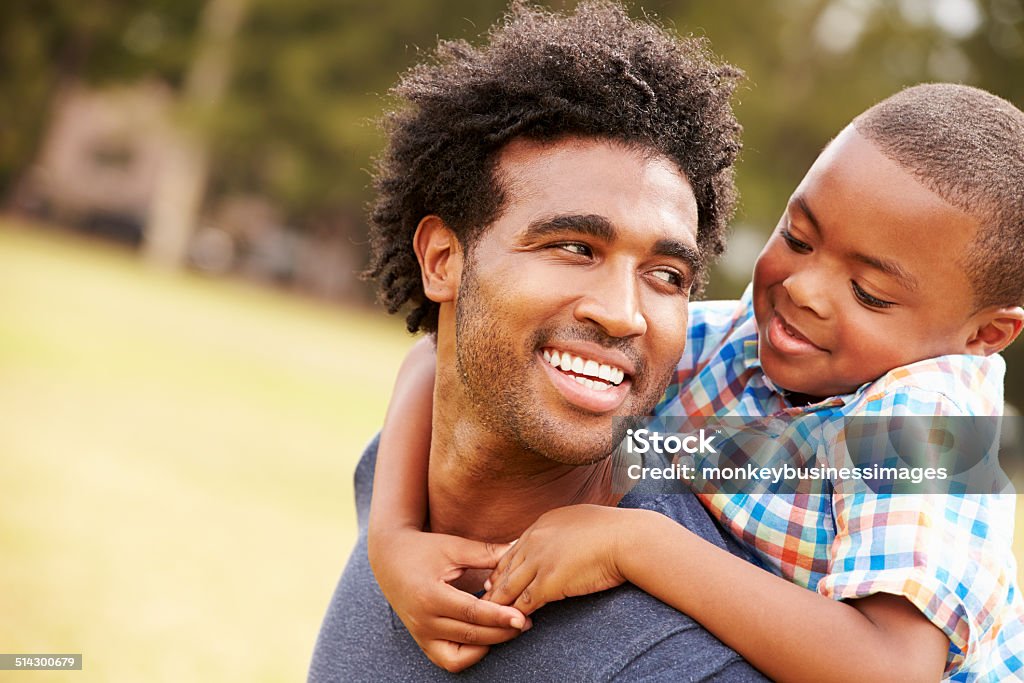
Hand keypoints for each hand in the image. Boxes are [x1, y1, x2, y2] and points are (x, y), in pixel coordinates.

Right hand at [368, 526, 529, 671]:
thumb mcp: (453, 547)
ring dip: (489, 644)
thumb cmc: (423, 550)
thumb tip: (519, 549)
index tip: (521, 616)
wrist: (389, 559)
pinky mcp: (422, 641)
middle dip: (501, 631)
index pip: (471, 613)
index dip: (498, 616)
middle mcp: (423, 620)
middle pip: (470, 635)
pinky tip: (487, 638)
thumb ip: (486, 553)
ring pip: (461, 654)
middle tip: (526, 622)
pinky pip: (449, 660)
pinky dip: (470, 655)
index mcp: (430, 596)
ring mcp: (421, 634)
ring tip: (510, 629)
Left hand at [482, 505, 636, 614]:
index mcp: (542, 524)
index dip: (503, 566)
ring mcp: (539, 561)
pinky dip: (516, 614)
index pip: (513, 549)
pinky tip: (514, 623)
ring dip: (499, 603)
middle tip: (484, 599)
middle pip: (505, 567)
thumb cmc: (615, 530)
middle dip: (494, 585)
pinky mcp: (548, 582)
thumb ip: (565, 529)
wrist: (628, 538)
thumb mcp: (581, 519)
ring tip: (490, 616)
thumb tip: (568, 537)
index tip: (495, 578)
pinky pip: (524, 602)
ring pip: (509, 587)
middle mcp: (534, 540)